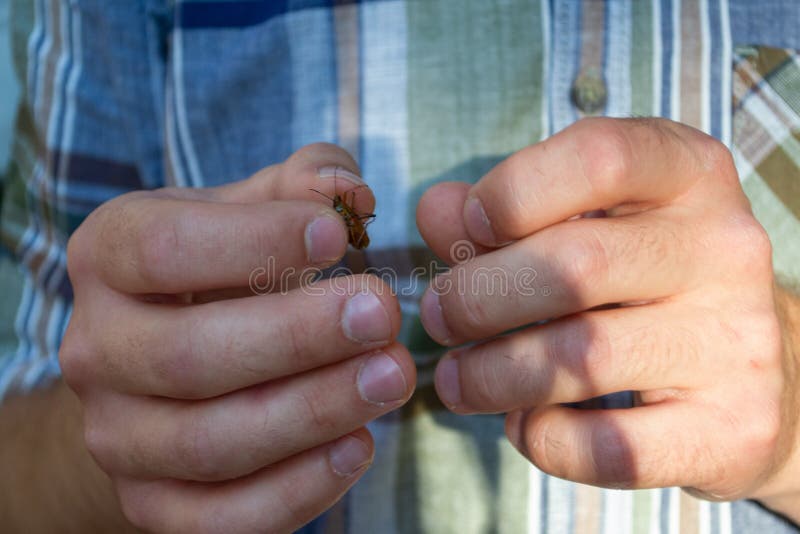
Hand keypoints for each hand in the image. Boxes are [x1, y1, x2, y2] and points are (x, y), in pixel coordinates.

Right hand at [60, 144, 414, 532]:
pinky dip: (296, 490)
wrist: (162, 370)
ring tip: (391, 377)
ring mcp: (118, 435)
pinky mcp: (151, 503)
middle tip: (381, 314)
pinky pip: (219, 518)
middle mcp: (96, 349)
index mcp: (109, 257)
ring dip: (313, 411)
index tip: (336, 237)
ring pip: (210, 441)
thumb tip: (351, 193)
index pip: (165, 248)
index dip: (255, 242)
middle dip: (296, 337)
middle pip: (188, 355)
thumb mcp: (249, 211)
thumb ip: (301, 187)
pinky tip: (358, 446)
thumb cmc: (218, 272)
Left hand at [416, 118, 797, 505]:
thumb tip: (437, 210)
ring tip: (456, 381)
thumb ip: (506, 212)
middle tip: (438, 318)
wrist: (749, 369)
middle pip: (575, 265)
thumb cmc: (641, 281)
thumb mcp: (585, 220)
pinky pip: (611, 446)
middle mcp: (726, 248)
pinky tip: (525, 422)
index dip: (512, 191)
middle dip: (476, 298)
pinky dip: (543, 439)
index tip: (469, 228)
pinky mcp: (735, 429)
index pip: (599, 158)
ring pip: (582, 359)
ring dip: (490, 376)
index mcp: (688, 174)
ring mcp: (737, 341)